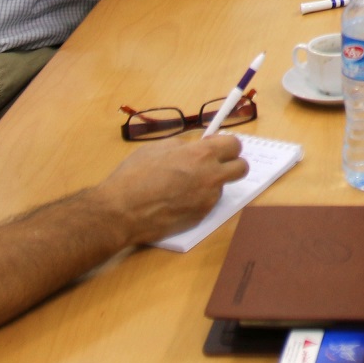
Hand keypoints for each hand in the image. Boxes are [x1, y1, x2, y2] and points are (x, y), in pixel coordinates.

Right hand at [96, 134, 248, 245]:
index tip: (215, 148)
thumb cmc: (134, 176)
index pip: (235, 145)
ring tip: (184, 186)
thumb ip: (183, 146)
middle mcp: (211, 176)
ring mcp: (208, 199)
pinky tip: (177, 201)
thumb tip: (194, 148)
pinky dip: (198, 201)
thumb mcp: (157, 148)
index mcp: (201, 154)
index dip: (226, 145)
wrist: (121, 211)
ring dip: (210, 184)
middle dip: (231, 164)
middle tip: (214, 166)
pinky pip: (207, 204)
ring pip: (222, 187)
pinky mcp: (201, 217)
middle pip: (242, 168)